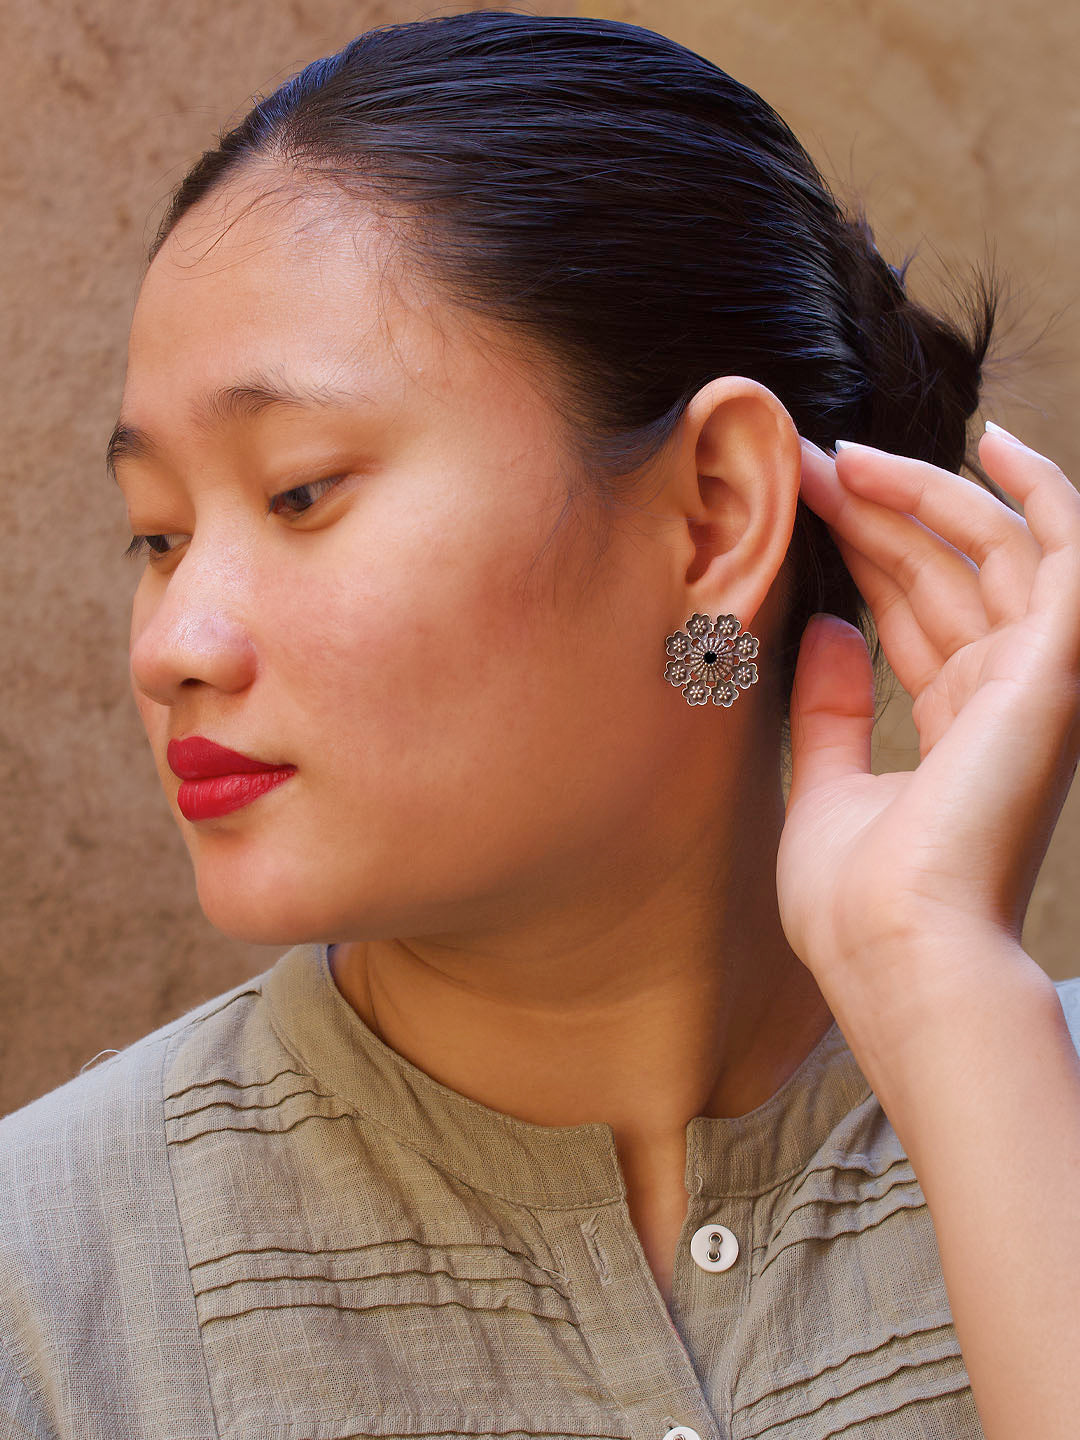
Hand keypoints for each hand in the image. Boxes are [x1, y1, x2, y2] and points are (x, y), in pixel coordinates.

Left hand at [776, 425, 1079, 1003]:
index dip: (862, 552)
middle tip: (805, 464)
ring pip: (992, 553)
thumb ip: (830, 709)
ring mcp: (1035, 681)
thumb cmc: (858, 902)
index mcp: (957, 729)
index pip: (914, 614)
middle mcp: (1004, 698)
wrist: (898, 952)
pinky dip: (1041, 495)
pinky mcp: (1054, 667)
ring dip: (924, 495)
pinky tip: (994, 444)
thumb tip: (826, 626)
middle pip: (943, 575)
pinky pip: (1067, 555)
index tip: (801, 502)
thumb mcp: (825, 787)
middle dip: (875, 514)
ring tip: (847, 454)